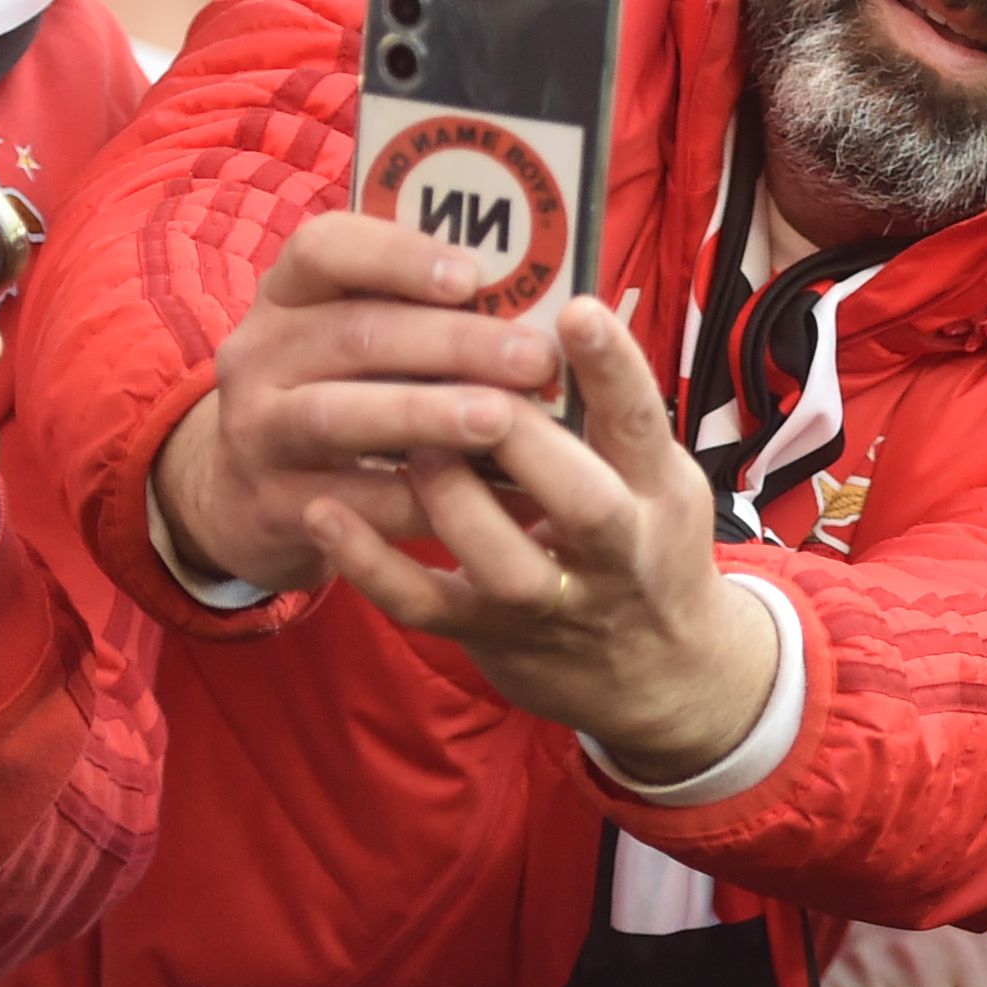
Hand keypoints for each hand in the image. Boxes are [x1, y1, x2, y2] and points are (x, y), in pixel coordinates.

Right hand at [151, 209, 579, 593]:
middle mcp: (260, 356)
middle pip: (352, 334)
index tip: (471, 275)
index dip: (398, 256)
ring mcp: (257, 433)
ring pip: (336, 415)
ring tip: (500, 420)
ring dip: (425, 415)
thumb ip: (415, 316)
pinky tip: (488, 499)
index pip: (323, 247)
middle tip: (533, 357)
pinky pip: (352, 503)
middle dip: (450, 342)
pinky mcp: (271, 507)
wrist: (240, 496)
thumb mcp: (347, 341)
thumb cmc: (330, 395)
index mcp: (286, 296)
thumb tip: (537, 303)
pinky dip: (423, 500)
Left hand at [298, 297, 781, 784]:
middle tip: (473, 386)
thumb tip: (555, 309)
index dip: (613, 369)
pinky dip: (371, 563)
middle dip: (523, 441)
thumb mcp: (657, 475)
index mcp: (660, 492)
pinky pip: (424, 605)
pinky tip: (326, 513)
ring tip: (410, 441)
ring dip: (450, 497)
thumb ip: (612, 410)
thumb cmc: (645, 542)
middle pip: (583, 501)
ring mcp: (552, 602)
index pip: (643, 424)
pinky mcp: (490, 636)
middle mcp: (616, 552)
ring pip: (503, 561)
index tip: (575, 309)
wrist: (659, 677)